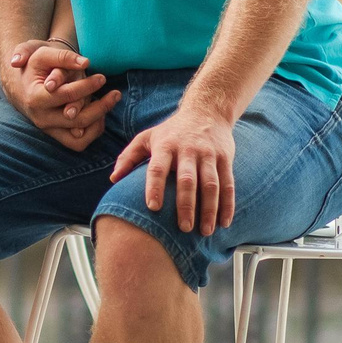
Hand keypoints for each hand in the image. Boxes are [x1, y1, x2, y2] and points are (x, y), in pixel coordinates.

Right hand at [3, 39, 115, 150]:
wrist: (21, 84)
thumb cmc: (34, 66)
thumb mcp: (41, 54)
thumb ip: (62, 56)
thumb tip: (85, 63)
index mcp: (35, 98)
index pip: (66, 95)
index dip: (87, 86)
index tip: (102, 77)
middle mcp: (41, 119)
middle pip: (77, 119)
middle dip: (101, 107)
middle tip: (115, 93)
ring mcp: (49, 130)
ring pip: (79, 138)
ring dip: (98, 122)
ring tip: (109, 104)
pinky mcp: (56, 135)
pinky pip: (79, 143)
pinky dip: (93, 130)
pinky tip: (100, 113)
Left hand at [110, 103, 237, 234]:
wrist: (206, 111)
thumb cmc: (171, 131)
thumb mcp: (147, 137)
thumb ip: (128, 157)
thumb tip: (113, 179)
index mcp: (165, 146)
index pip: (158, 168)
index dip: (154, 187)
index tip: (153, 208)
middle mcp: (187, 150)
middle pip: (187, 180)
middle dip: (186, 205)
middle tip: (184, 228)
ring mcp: (208, 154)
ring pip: (211, 184)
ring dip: (209, 209)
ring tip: (206, 231)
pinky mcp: (225, 158)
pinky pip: (228, 183)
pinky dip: (228, 204)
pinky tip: (224, 222)